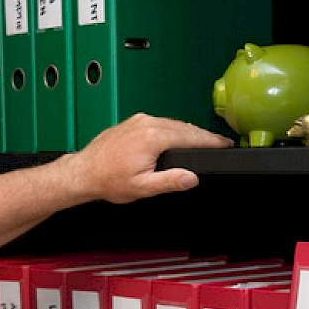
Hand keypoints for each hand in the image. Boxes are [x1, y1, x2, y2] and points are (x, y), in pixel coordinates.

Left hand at [64, 113, 232, 203]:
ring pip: (172, 123)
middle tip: (220, 143)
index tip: (225, 144)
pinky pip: (160, 123)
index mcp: (152, 137)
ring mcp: (138, 120)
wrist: (82, 173)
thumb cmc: (107, 180)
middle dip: (203, 136)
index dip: (211, 141)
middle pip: (184, 127)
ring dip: (189, 132)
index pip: (190, 136)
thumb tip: (191, 178)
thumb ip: (170, 181)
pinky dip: (173, 129)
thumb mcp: (142, 187)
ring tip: (204, 141)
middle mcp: (146, 123)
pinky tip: (178, 138)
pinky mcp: (133, 122)